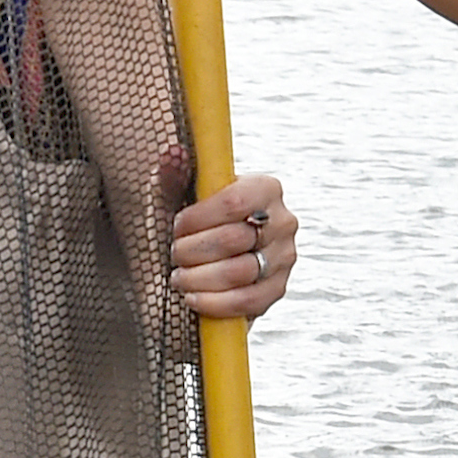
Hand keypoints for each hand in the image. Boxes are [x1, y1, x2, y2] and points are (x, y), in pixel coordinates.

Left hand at [169, 169, 298, 320]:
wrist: (200, 260)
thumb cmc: (190, 225)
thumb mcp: (176, 197)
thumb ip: (173, 175)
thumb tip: (172, 154)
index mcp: (264, 188)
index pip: (233, 202)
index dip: (197, 219)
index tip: (176, 227)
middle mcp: (283, 221)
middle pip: (232, 240)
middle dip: (192, 250)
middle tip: (174, 255)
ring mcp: (284, 257)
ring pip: (238, 272)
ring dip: (198, 278)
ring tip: (178, 277)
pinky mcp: (277, 290)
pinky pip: (247, 301)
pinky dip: (214, 303)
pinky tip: (192, 298)